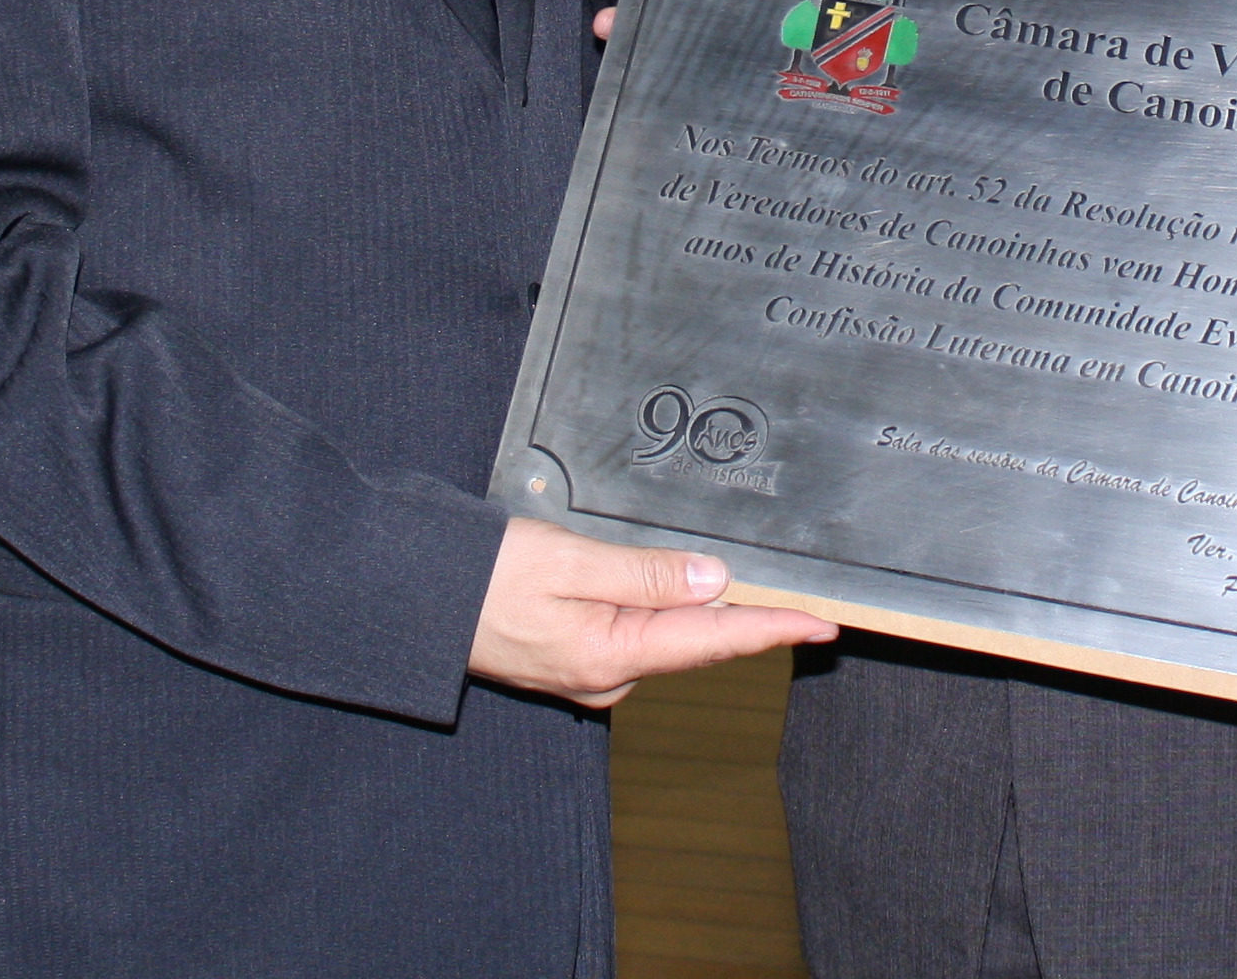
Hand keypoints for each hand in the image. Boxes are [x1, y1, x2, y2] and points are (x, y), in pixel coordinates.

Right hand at [468, 515, 832, 706]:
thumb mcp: (568, 562)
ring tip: (744, 589)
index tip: (823, 624)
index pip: (712, 640)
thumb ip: (643, 573)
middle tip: (803, 601)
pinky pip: (637, 632)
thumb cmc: (481, 578)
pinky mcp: (575, 657)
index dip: (772, 629)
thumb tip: (713, 580)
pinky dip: (663, 610)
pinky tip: (675, 589)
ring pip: (668, 635)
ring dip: (703, 611)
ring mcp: (590, 671)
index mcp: (609, 655)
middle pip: (697, 641)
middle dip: (749, 619)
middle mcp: (606, 675)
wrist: (413, 599)